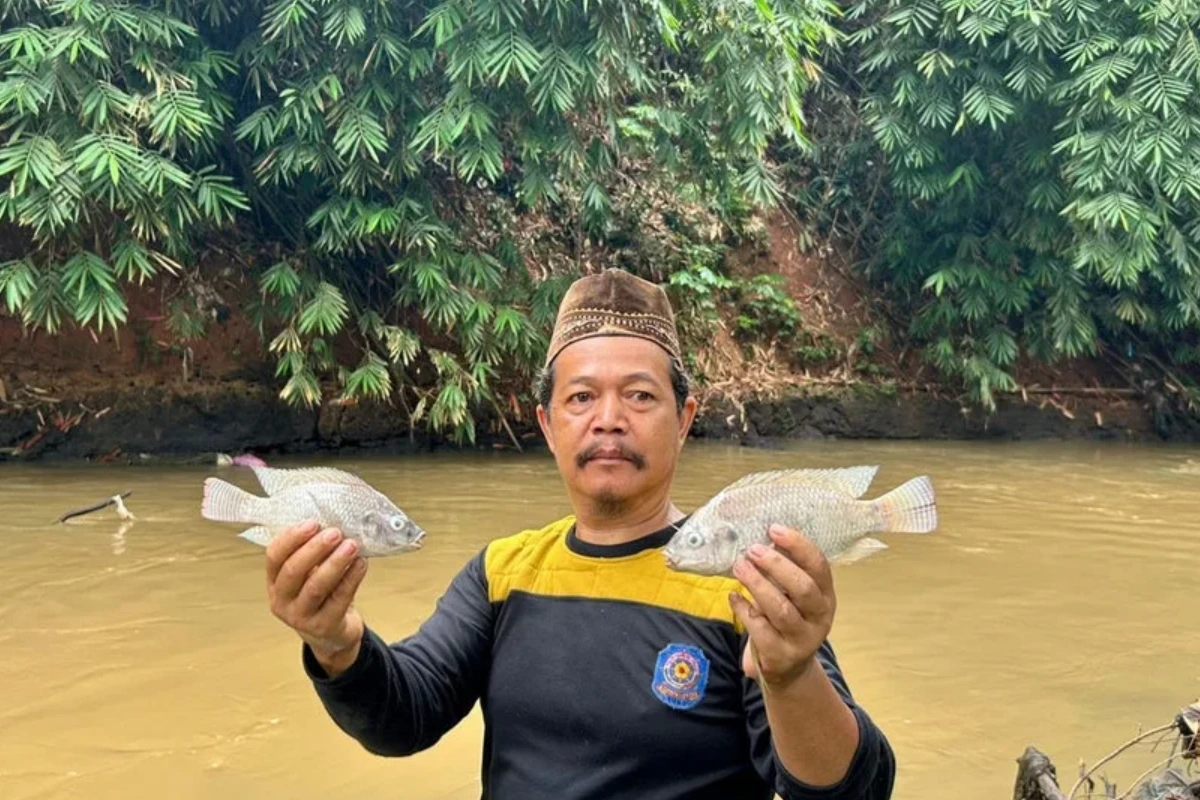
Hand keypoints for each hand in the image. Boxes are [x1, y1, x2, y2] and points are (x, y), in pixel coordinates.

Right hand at [266, 520, 368, 676]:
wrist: (331, 633)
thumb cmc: (321, 595)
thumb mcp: (308, 574)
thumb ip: (312, 552)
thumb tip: (332, 521)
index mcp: (274, 581)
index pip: (274, 556)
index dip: (292, 538)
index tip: (313, 522)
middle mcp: (282, 600)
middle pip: (293, 571)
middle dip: (315, 549)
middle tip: (335, 532)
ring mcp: (301, 617)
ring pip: (316, 587)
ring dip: (335, 563)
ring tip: (352, 545)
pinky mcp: (324, 626)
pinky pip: (339, 599)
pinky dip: (352, 578)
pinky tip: (362, 563)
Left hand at [728, 524, 835, 690]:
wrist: (789, 667)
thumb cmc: (789, 619)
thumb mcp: (796, 597)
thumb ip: (785, 573)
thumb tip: (761, 539)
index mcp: (826, 595)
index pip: (819, 565)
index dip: (798, 545)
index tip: (774, 529)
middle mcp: (820, 617)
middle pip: (803, 587)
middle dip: (776, 565)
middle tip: (752, 550)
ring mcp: (802, 638)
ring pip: (781, 609)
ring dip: (758, 585)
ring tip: (739, 567)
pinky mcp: (781, 655)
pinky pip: (760, 629)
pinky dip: (744, 609)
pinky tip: (733, 596)